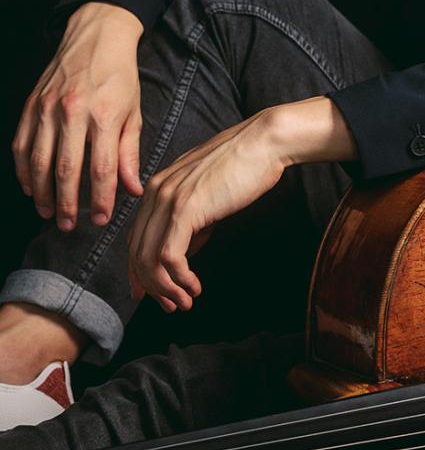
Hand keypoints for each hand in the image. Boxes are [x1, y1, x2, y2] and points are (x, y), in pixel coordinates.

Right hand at [12, 2, 144, 229]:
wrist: (96, 37)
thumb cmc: (120, 77)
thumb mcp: (134, 112)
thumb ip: (130, 153)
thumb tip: (132, 189)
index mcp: (105, 116)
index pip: (102, 169)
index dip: (102, 199)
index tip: (103, 219)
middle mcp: (73, 113)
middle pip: (66, 170)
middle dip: (68, 204)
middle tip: (70, 226)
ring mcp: (47, 109)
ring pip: (37, 161)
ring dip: (42, 193)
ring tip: (50, 213)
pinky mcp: (30, 105)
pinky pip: (20, 145)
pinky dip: (22, 170)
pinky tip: (31, 187)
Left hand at [127, 110, 287, 311]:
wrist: (264, 142)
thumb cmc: (245, 164)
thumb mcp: (208, 192)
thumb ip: (191, 219)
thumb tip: (184, 250)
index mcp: (158, 186)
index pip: (135, 237)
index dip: (139, 271)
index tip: (151, 293)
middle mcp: (155, 193)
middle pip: (136, 252)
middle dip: (150, 287)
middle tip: (169, 307)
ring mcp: (168, 200)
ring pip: (148, 259)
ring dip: (165, 288)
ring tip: (183, 303)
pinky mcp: (185, 209)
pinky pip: (169, 256)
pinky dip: (179, 279)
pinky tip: (194, 287)